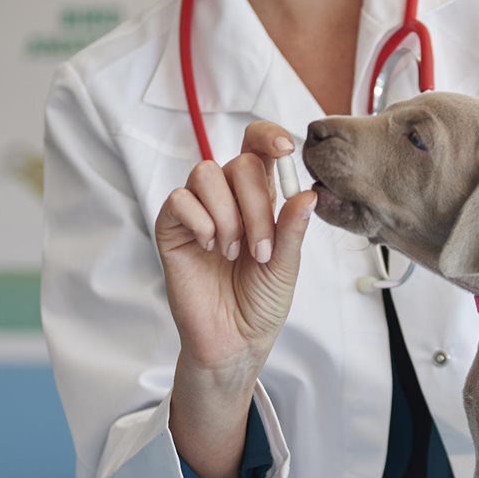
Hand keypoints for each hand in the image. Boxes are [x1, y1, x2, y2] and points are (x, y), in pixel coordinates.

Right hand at [154, 120, 316, 375]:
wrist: (235, 340)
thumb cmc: (261, 303)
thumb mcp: (286, 265)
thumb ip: (292, 229)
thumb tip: (307, 192)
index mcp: (260, 200)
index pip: (259, 148)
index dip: (269, 137)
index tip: (287, 149)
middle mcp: (228, 199)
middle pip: (239, 163)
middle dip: (255, 206)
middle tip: (261, 251)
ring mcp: (198, 212)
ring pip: (206, 174)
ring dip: (228, 216)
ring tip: (234, 254)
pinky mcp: (172, 228)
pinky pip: (179, 200)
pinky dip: (200, 221)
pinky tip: (211, 249)